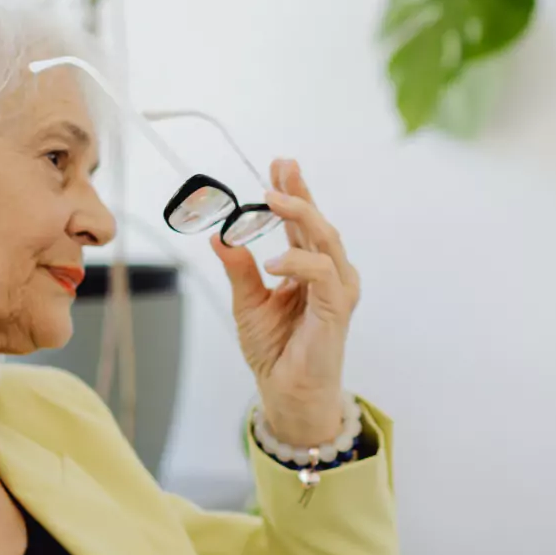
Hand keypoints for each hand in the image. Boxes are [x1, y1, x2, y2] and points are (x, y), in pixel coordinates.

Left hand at [212, 158, 360, 448]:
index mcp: (307, 268)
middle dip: (299, 192)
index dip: (292, 192)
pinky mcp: (337, 309)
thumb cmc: (274, 349)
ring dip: (301, 214)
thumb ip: (239, 270)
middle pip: (317, 222)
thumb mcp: (247, 303)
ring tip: (272, 199)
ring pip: (325, 240)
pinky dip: (299, 262)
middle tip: (280, 168)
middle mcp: (328, 273)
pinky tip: (274, 261)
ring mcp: (337, 289)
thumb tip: (218, 235)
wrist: (286, 390)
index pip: (301, 222)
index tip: (278, 165)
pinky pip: (322, 275)